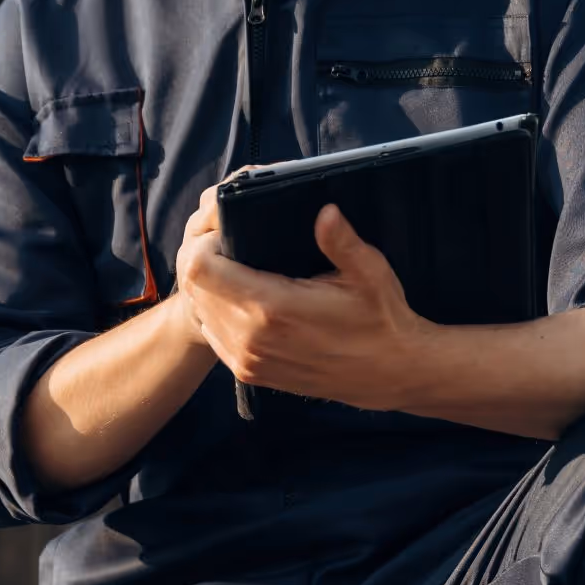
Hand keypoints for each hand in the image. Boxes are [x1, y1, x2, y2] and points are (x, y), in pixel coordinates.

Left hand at [177, 201, 431, 407]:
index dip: (204, 243)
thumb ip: (342, 241)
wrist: (390, 373)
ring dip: (208, 288)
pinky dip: (218, 313)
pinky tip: (241, 299)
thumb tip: (325, 211)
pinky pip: (214, 335)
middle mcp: (252, 337)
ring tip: (234, 269)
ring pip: (200, 312)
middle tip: (228, 245)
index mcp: (273, 307)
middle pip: (194, 288)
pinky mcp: (251, 373)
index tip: (225, 232)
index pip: (201, 268)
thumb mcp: (369, 273)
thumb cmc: (380, 320)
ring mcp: (248, 360)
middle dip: (203, 260)